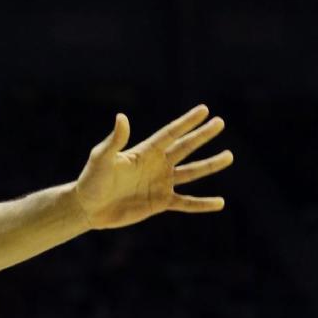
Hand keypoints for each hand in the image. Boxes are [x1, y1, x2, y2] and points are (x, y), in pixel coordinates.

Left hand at [74, 105, 232, 229]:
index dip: (186, 122)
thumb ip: (115, 140)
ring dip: (209, 165)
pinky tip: (220, 203)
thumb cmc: (91, 180)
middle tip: (220, 122)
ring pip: (191, 172)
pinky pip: (186, 203)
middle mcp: (156, 165)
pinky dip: (202, 204)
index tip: (204, 110)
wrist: (88, 207)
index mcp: (144, 152)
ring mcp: (160, 183)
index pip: (170, 134)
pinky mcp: (160, 203)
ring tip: (228, 156)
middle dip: (202, 136)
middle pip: (185, 147)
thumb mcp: (101, 158)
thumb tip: (122, 117)